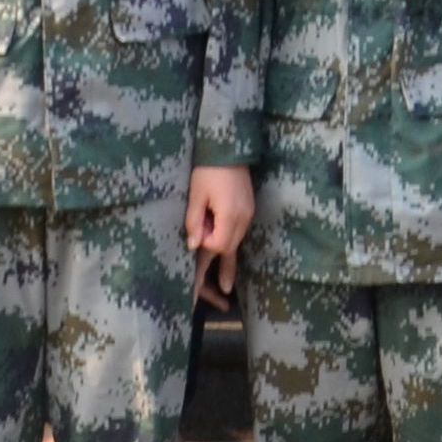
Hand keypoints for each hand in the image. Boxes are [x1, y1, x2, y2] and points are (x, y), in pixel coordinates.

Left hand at [184, 167, 252, 300]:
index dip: (204, 253)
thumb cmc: (208, 170)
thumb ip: (194, 222)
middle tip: (216, 293)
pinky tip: (224, 251)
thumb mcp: (195, 195)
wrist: (228, 149)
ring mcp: (248, 214)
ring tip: (223, 286)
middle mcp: (243, 218)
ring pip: (236, 242)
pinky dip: (229, 242)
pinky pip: (238, 232)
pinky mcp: (248, 209)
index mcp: (229, 216)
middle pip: (229, 249)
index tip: (193, 258)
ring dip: (225, 257)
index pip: (217, 246)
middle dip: (218, 267)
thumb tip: (193, 246)